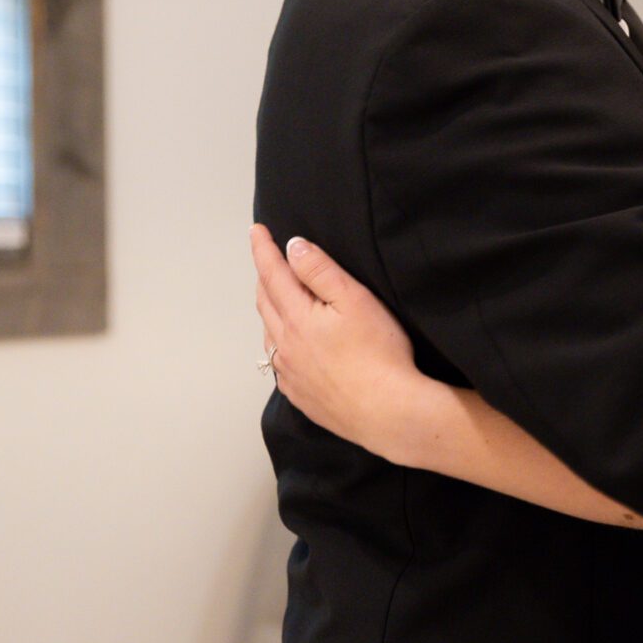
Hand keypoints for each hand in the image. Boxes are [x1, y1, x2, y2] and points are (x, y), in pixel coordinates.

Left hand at [252, 224, 425, 459]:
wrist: (387, 412)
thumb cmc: (378, 353)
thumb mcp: (355, 300)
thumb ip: (321, 271)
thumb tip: (293, 247)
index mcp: (296, 317)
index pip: (272, 274)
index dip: (263, 249)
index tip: (255, 230)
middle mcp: (285, 345)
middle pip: (265, 303)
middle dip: (264, 277)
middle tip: (267, 259)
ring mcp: (290, 373)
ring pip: (269, 334)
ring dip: (270, 310)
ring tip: (277, 298)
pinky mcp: (300, 395)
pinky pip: (279, 363)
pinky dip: (279, 343)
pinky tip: (291, 346)